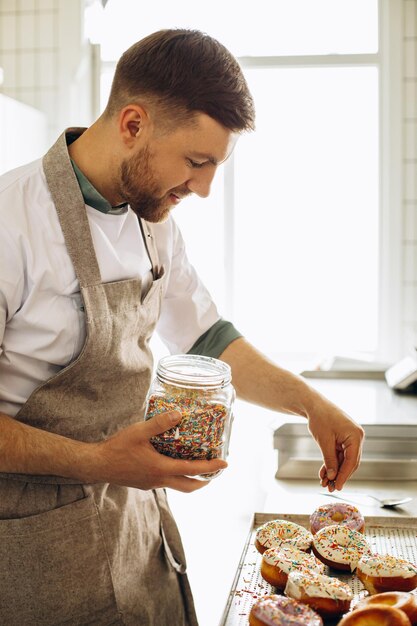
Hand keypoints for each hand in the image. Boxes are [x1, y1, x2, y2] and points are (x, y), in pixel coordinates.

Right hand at [91, 411, 227, 491]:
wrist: (97, 465)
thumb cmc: (117, 448)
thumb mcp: (138, 432)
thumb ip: (159, 423)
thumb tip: (179, 414)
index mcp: (161, 469)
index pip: (192, 471)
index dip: (210, 467)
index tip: (224, 463)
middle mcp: (159, 480)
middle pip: (189, 486)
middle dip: (205, 480)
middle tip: (214, 470)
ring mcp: (152, 483)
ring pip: (178, 486)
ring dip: (191, 478)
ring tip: (198, 465)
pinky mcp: (145, 483)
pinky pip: (167, 482)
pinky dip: (177, 475)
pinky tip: (173, 461)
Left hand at [307, 403, 363, 491]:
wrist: (314, 405)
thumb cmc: (320, 418)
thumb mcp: (324, 442)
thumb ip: (330, 460)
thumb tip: (332, 476)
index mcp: (355, 436)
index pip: (352, 461)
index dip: (344, 475)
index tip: (337, 486)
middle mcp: (356, 437)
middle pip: (350, 462)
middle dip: (339, 475)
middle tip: (330, 487)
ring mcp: (351, 438)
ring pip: (344, 460)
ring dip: (334, 471)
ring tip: (324, 482)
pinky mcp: (344, 439)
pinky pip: (339, 455)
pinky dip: (332, 463)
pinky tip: (324, 473)